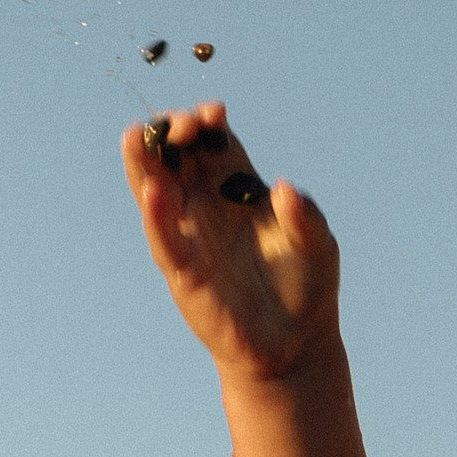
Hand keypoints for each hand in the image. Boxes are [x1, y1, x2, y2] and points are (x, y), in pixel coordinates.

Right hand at [122, 105, 339, 382]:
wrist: (294, 342)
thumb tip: (285, 190)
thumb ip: (306, 218)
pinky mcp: (184, 271)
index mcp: (239, 187)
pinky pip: (165, 239)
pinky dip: (157, 216)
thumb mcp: (318, 246)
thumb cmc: (307, 286)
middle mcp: (208, 205)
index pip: (214, 142)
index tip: (215, 114)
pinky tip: (153, 192)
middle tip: (181, 124)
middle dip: (174, 133)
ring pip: (157, 190)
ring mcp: (191, 236)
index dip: (208, 123)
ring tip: (138, 136)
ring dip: (145, 164)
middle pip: (179, 157)